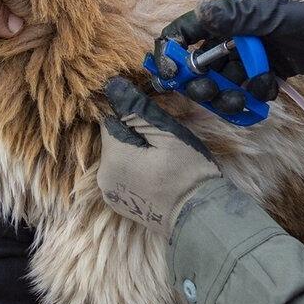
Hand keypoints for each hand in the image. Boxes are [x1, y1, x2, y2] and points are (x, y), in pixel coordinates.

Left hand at [97, 77, 222, 235]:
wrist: (200, 217)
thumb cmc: (188, 173)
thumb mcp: (168, 135)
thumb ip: (137, 110)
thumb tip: (113, 86)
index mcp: (113, 158)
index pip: (110, 119)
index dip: (129, 112)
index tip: (151, 116)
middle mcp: (103, 177)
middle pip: (112, 139)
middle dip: (132, 132)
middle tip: (162, 138)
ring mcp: (110, 194)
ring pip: (117, 156)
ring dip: (133, 150)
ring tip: (161, 156)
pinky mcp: (120, 204)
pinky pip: (121, 175)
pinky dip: (134, 168)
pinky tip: (155, 171)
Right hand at [157, 0, 303, 110]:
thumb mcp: (271, 11)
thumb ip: (235, 15)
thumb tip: (199, 9)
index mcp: (230, 15)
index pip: (187, 31)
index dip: (173, 51)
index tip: (171, 74)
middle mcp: (235, 35)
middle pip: (202, 64)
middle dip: (200, 82)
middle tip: (208, 93)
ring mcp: (252, 55)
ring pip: (225, 81)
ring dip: (227, 94)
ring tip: (241, 99)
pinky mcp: (270, 71)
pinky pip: (250, 88)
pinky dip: (255, 93)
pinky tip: (270, 88)